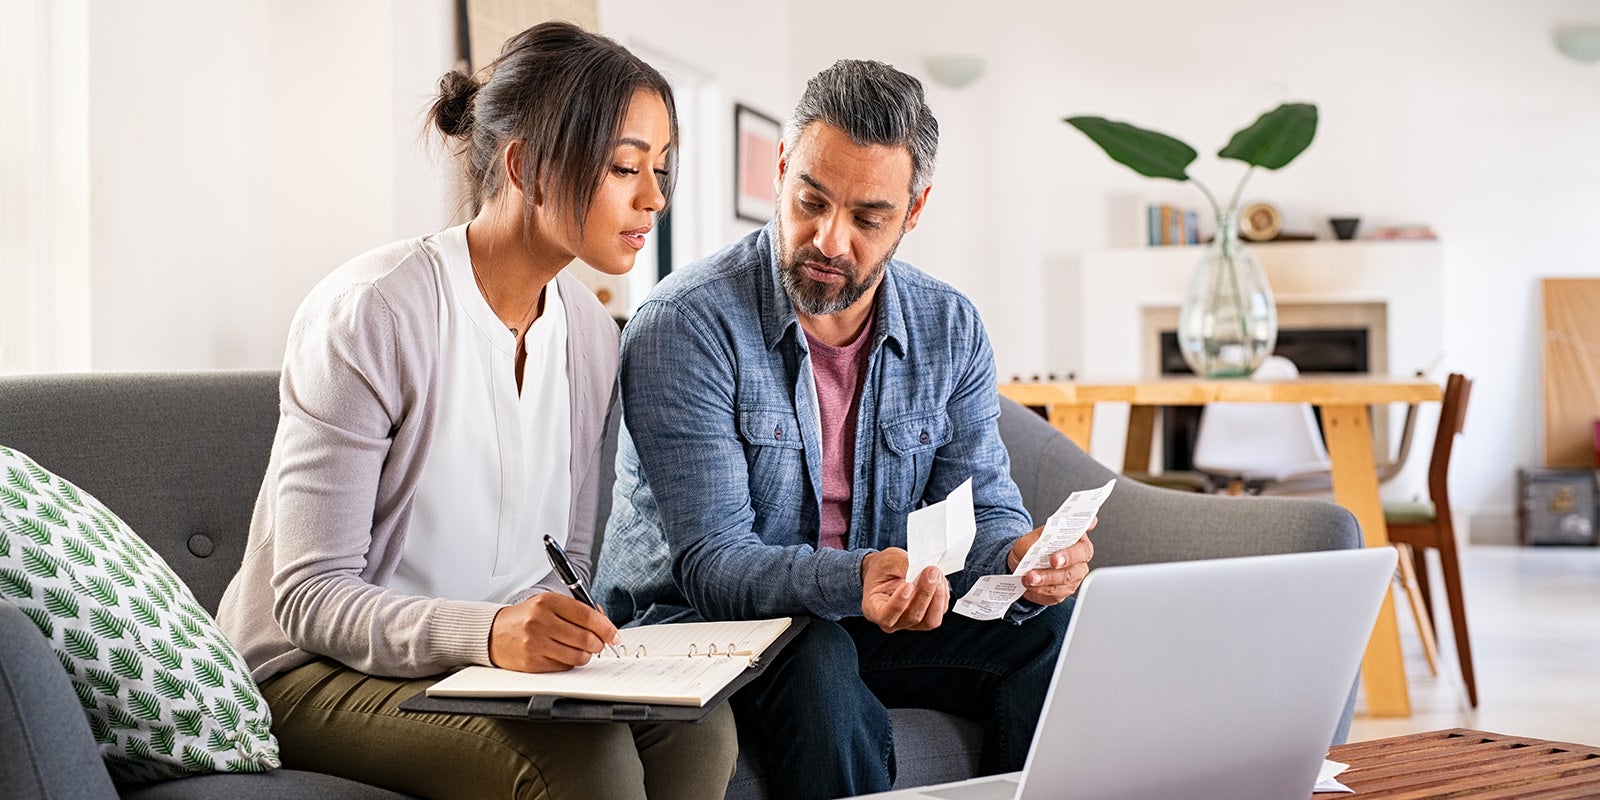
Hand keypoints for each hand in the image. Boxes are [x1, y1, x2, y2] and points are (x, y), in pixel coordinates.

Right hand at [488, 592, 619, 672]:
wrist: (493, 633)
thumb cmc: (526, 617)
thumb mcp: (549, 604)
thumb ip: (577, 610)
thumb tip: (605, 623)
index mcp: (547, 601)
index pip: (587, 615)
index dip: (606, 627)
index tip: (614, 635)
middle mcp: (540, 621)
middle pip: (585, 638)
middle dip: (599, 644)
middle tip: (599, 644)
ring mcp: (535, 643)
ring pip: (578, 655)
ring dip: (586, 655)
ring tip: (581, 649)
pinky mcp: (531, 662)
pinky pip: (564, 666)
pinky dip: (570, 663)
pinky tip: (564, 655)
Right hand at [861, 548, 948, 632]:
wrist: (886, 572)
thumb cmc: (882, 568)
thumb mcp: (888, 560)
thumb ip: (904, 565)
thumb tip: (923, 570)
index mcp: (874, 609)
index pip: (886, 616)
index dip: (898, 604)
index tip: (908, 585)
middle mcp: (892, 621)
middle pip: (912, 617)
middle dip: (925, 593)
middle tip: (931, 572)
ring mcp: (909, 622)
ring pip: (929, 621)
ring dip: (937, 597)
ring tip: (937, 576)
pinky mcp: (925, 619)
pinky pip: (938, 613)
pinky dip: (942, 597)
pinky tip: (939, 581)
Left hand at [1007, 519, 1095, 605]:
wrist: (1023, 560)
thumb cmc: (1034, 546)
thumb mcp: (1030, 539)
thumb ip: (1034, 543)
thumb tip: (1033, 551)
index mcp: (1078, 542)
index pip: (1081, 549)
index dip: (1068, 556)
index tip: (1053, 560)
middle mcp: (1079, 561)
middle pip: (1071, 572)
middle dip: (1050, 575)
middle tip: (1033, 575)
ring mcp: (1074, 578)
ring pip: (1062, 587)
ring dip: (1042, 585)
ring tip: (1027, 581)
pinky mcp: (1064, 592)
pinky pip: (1054, 596)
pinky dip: (1039, 593)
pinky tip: (1029, 588)